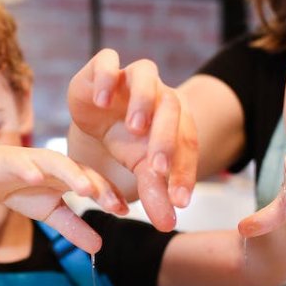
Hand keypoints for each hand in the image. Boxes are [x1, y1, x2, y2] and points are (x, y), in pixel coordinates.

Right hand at [0, 145, 126, 253]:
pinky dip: (30, 170)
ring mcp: (35, 160)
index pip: (94, 183)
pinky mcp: (11, 160)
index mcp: (69, 175)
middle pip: (82, 172)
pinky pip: (22, 164)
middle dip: (98, 186)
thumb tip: (99, 247)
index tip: (124, 211)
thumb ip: (74, 227)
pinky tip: (36, 178)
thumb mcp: (50, 213)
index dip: (109, 195)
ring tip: (85, 189)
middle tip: (112, 203)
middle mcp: (57, 164)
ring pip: (57, 164)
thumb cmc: (20, 189)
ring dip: (72, 174)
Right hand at [67, 48, 197, 230]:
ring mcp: (131, 76)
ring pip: (146, 74)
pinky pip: (108, 59)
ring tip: (134, 128)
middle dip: (166, 139)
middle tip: (156, 169)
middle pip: (171, 108)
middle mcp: (158, 92)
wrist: (97, 115)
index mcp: (177, 118)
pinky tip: (103, 101)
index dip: (185, 173)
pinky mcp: (102, 67)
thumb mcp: (140, 169)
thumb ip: (155, 193)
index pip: (188, 143)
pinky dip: (108, 76)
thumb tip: (167, 226)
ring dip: (143, 100)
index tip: (179, 201)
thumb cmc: (127, 141)